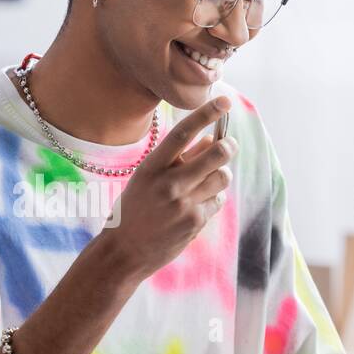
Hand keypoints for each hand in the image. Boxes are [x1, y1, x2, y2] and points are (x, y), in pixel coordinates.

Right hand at [98, 96, 236, 279]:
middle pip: (215, 154)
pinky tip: (197, 206)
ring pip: (222, 177)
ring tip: (209, 180)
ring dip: (221, 174)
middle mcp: (168, 184)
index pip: (182, 133)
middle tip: (229, 144)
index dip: (205, 114)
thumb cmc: (135, 210)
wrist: (124, 252)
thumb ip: (178, 160)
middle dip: (228, 146)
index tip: (223, 101)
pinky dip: (213, 199)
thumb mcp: (148, 179)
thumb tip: (212, 140)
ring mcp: (183, 204)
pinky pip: (218, 200)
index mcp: (151, 167)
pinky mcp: (195, 222)